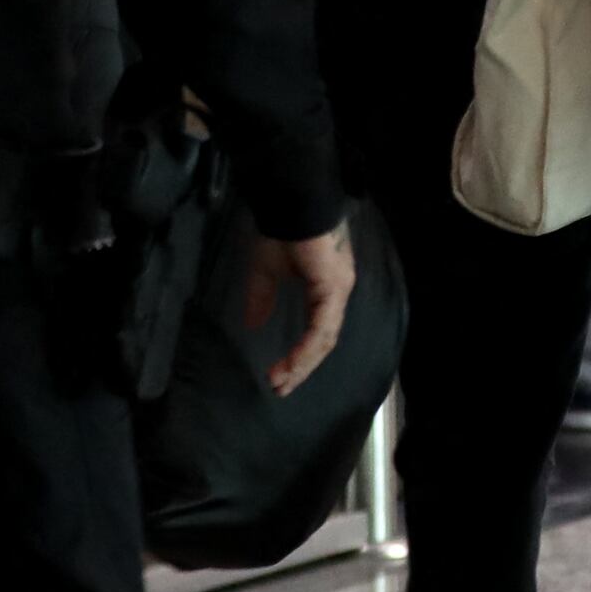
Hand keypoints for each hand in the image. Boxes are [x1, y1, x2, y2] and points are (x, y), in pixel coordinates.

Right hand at [248, 225, 360, 395]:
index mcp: (326, 290)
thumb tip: (252, 324)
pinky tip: (291, 364)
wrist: (291, 202)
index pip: (318, 332)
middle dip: (301, 368)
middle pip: (323, 342)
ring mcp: (338, 291)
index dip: (300, 356)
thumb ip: (262, 298)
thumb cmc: (281, 231)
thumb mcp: (266, 272)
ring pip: (324, 340)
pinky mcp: (333, 288)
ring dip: (302, 365)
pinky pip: (322, 328)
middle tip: (279, 388)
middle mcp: (337, 294)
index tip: (278, 376)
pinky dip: (306, 349)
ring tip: (280, 382)